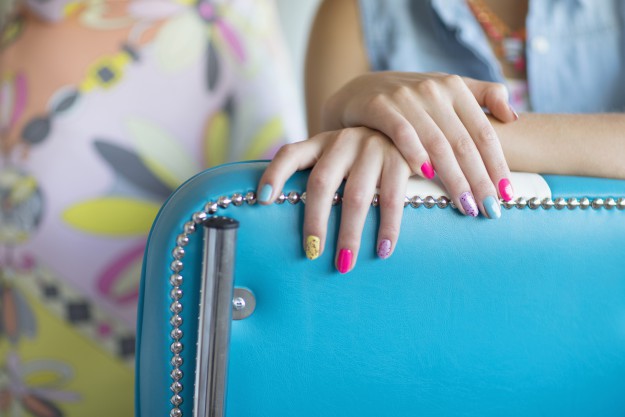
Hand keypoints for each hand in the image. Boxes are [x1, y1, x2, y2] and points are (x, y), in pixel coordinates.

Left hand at [257, 127, 411, 273]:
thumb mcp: (336, 157)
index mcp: (320, 143)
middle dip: (315, 221)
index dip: (274, 175)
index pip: (290, 154)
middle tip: (311, 252)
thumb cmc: (362, 157)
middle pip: (321, 183)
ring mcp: (372, 149)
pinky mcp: (399, 160)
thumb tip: (282, 217)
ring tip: (344, 263)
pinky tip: (382, 250)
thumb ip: (317, 179)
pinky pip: (392, 199)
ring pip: (355, 196)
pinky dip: (388, 228)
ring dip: (349, 233)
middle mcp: (343, 142)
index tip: (262, 200)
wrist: (407, 133)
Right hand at [322, 71, 517, 212]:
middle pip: (463, 143)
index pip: (483, 132)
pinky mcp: (379, 106)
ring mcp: (406, 98)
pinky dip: (415, 153)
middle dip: (480, 179)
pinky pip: (401, 133)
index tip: (508, 194)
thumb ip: (482, 96)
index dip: (498, 164)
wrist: (360, 91)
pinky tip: (427, 176)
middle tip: (492, 210)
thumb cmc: (410, 100)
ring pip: (437, 143)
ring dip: (454, 178)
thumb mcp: (445, 91)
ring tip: (467, 206)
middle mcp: (434, 90)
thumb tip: (512, 117)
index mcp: (455, 88)